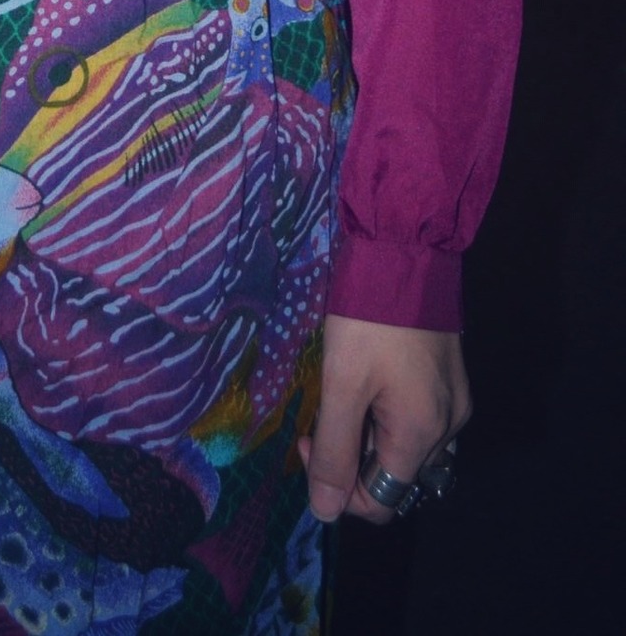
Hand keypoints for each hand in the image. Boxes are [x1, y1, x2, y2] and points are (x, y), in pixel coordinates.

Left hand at [298, 312, 470, 523]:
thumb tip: (324, 512)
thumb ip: (334, 450)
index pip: (382, 500)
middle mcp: (448, 427)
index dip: (339, 487)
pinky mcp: (448, 376)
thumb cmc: (369, 319)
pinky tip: (365, 379)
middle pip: (394, 473)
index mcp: (423, 435)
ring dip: (367, 432)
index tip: (310, 437)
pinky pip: (416, 416)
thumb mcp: (342, 384)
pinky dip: (386, 412)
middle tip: (322, 412)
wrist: (406, 251)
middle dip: (351, 455)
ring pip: (404, 444)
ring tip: (343, 390)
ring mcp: (453, 400)